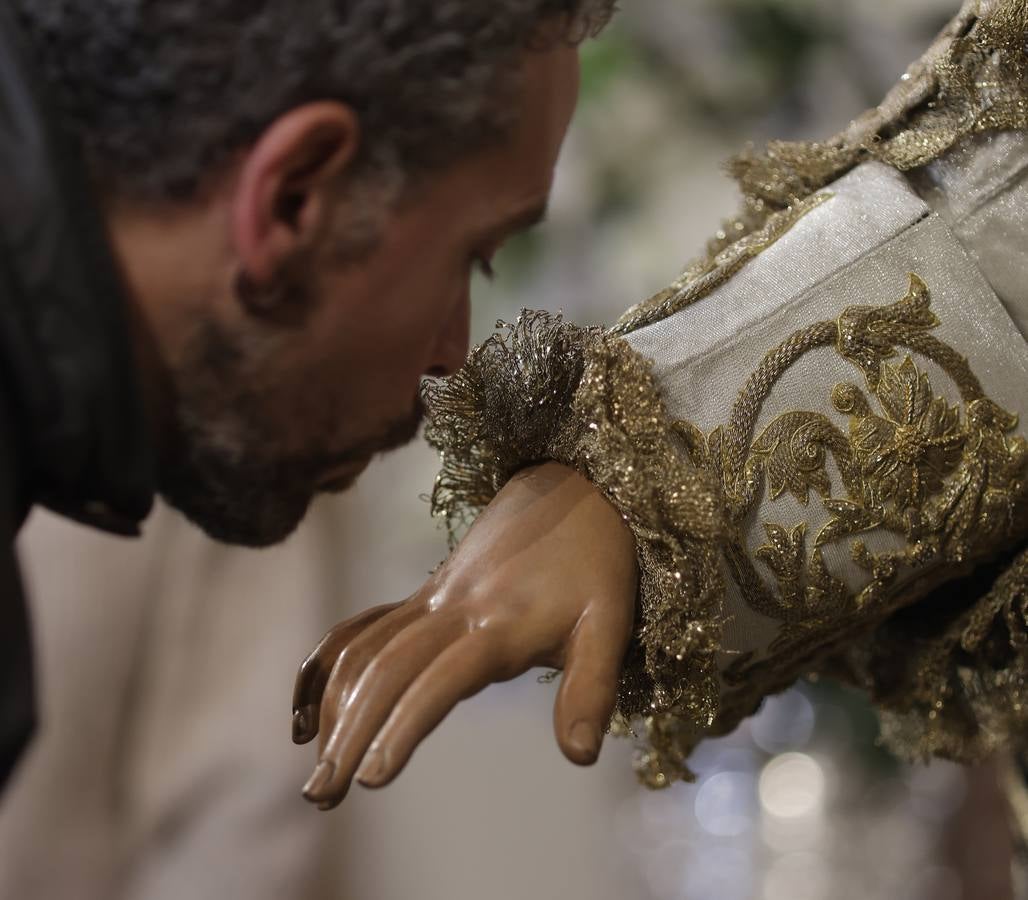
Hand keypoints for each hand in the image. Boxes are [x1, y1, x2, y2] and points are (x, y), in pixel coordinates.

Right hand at [292, 462, 637, 809]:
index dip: (403, 728)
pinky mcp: (422, 594)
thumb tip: (579, 757)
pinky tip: (309, 711)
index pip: (438, 682)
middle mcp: (451, 609)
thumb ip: (591, 690)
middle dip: (349, 733)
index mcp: (497, 625)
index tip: (372, 779)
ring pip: (364, 650)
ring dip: (333, 708)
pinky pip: (362, 627)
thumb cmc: (596, 563)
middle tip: (322, 796)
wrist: (572, 489)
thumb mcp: (609, 625)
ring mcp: (429, 598)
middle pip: (385, 670)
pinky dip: (328, 664)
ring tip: (316, 771)